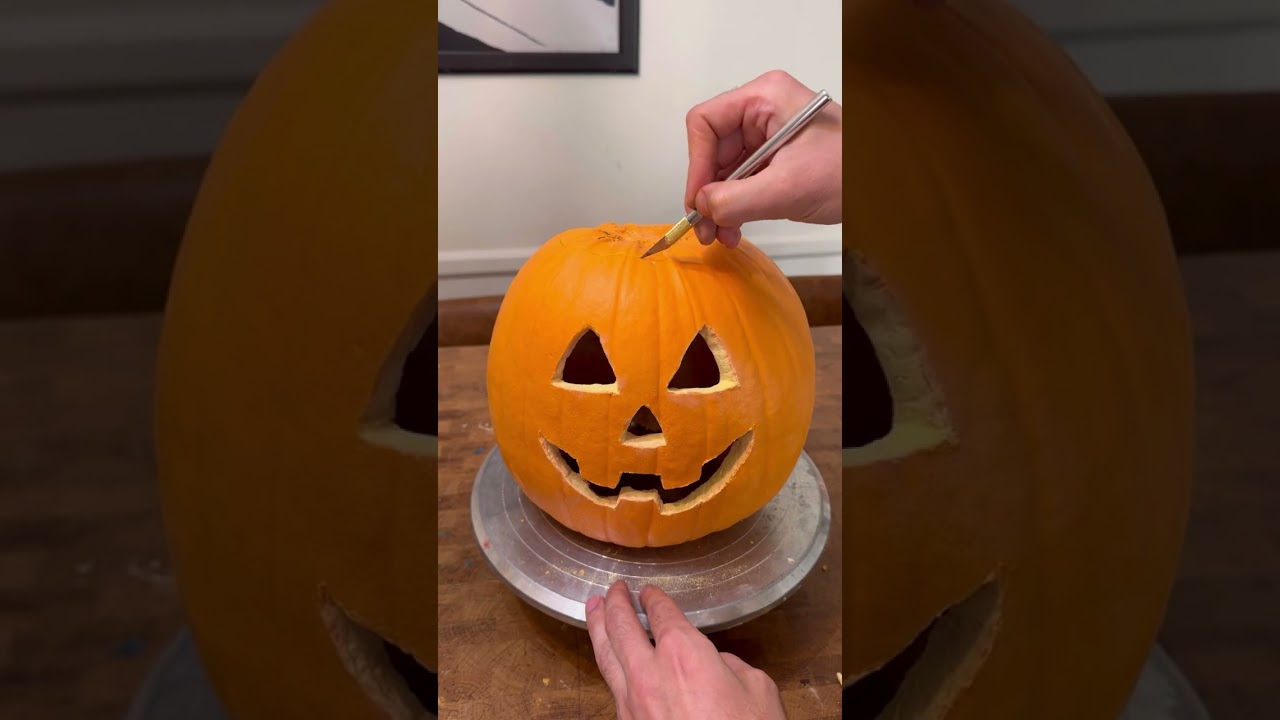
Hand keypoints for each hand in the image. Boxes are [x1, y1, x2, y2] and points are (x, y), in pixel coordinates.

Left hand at [586, 579, 786, 719]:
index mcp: (684, 654)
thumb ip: (731, 667)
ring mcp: (633, 702)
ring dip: (598, 626)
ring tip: (594, 608)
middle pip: (622, 627)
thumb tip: (716, 665)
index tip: (649, 592)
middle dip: (617, 603)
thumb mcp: (758, 690)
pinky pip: (612, 684)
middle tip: (614, 588)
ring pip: (606, 655)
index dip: (654, 599)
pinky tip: (609, 659)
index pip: (662, 614)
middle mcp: (650, 673)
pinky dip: (607, 662)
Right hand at [684, 69, 841, 248]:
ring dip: (719, 204)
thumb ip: (737, 199)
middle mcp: (763, 110)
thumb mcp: (788, 188)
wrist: (886, 186)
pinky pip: (743, 180)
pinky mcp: (776, 158)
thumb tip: (701, 208)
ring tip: (721, 236)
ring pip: (725, 169)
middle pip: (713, 149)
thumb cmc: (850, 173)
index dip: (697, 164)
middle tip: (706, 228)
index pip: (706, 123)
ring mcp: (769, 134)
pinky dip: (735, 205)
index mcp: (765, 98)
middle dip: (707, 191)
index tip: (698, 201)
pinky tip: (735, 229)